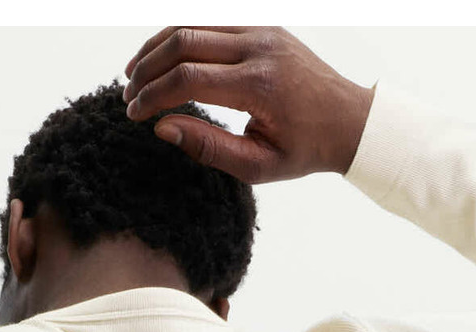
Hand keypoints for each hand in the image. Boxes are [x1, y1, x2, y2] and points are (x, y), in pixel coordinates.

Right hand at [122, 26, 372, 183]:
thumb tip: (162, 128)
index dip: (153, 96)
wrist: (348, 120)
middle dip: (147, 69)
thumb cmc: (304, 149)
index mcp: (259, 86)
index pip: (188, 79)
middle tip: (127, 95)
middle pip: (184, 43)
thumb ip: (208, 148)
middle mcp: (259, 47)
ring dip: (157, 46)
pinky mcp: (262, 24)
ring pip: (193, 24)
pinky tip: (162, 56)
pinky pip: (211, 21)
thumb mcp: (258, 166)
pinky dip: (181, 36)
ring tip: (134, 73)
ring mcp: (261, 29)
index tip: (134, 115)